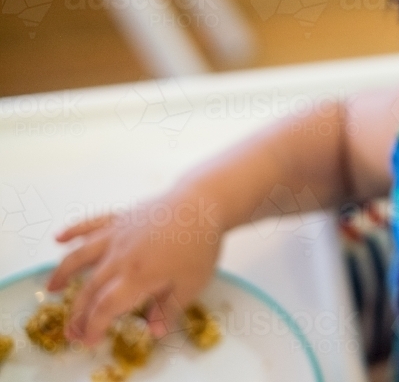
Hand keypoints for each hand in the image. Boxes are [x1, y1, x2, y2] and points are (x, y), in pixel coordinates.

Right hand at [46, 189, 223, 347]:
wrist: (203, 202)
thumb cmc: (200, 245)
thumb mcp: (192, 284)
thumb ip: (169, 309)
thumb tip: (154, 331)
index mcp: (138, 276)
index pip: (106, 307)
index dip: (94, 326)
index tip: (88, 340)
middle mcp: (120, 256)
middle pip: (91, 288)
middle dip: (79, 313)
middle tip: (71, 331)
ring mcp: (118, 234)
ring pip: (81, 255)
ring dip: (63, 273)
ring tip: (52, 288)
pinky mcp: (121, 217)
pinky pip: (92, 224)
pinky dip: (74, 231)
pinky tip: (59, 239)